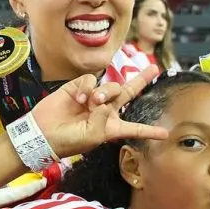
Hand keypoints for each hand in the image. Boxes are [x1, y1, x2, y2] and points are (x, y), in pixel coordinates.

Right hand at [30, 66, 164, 159]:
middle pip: (128, 92)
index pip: (135, 128)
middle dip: (141, 79)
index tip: (165, 134)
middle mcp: (105, 110)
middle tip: (154, 67)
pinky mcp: (79, 87)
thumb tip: (106, 104)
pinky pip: (91, 80)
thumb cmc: (68, 140)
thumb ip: (103, 121)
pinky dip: (87, 88)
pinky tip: (79, 98)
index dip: (149, 131)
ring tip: (90, 103)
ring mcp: (93, 98)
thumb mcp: (91, 136)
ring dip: (104, 93)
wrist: (43, 132)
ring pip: (111, 86)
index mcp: (112, 127)